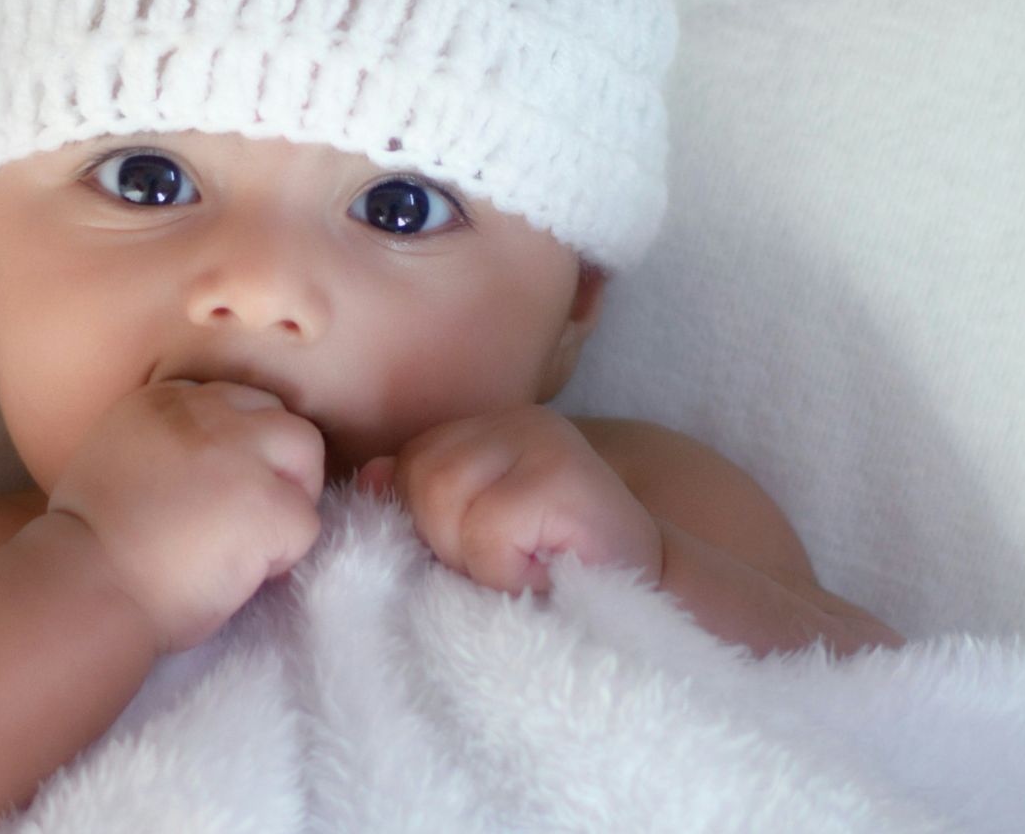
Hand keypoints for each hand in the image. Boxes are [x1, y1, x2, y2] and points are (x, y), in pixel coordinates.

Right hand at [47, 379, 325, 653]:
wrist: (85, 589)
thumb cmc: (89, 547)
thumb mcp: (114, 457)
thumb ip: (166, 442)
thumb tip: (215, 463)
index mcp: (164, 400)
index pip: (237, 401)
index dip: (242, 449)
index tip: (221, 491)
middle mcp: (206, 414)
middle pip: (280, 419)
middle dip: (278, 466)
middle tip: (249, 518)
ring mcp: (241, 456)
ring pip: (307, 454)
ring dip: (291, 499)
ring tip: (255, 542)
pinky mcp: (268, 505)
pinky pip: (307, 522)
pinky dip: (286, 554)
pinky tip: (246, 574)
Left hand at [355, 406, 661, 594]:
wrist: (658, 603)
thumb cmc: (555, 577)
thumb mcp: (473, 540)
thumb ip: (420, 504)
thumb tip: (366, 478)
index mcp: (485, 431)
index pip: (405, 464)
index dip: (425, 523)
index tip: (478, 555)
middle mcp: (513, 420)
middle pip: (418, 477)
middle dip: (446, 541)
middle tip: (507, 566)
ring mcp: (542, 439)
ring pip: (442, 498)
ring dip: (476, 559)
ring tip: (525, 569)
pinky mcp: (564, 474)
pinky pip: (487, 528)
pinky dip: (506, 569)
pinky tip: (546, 574)